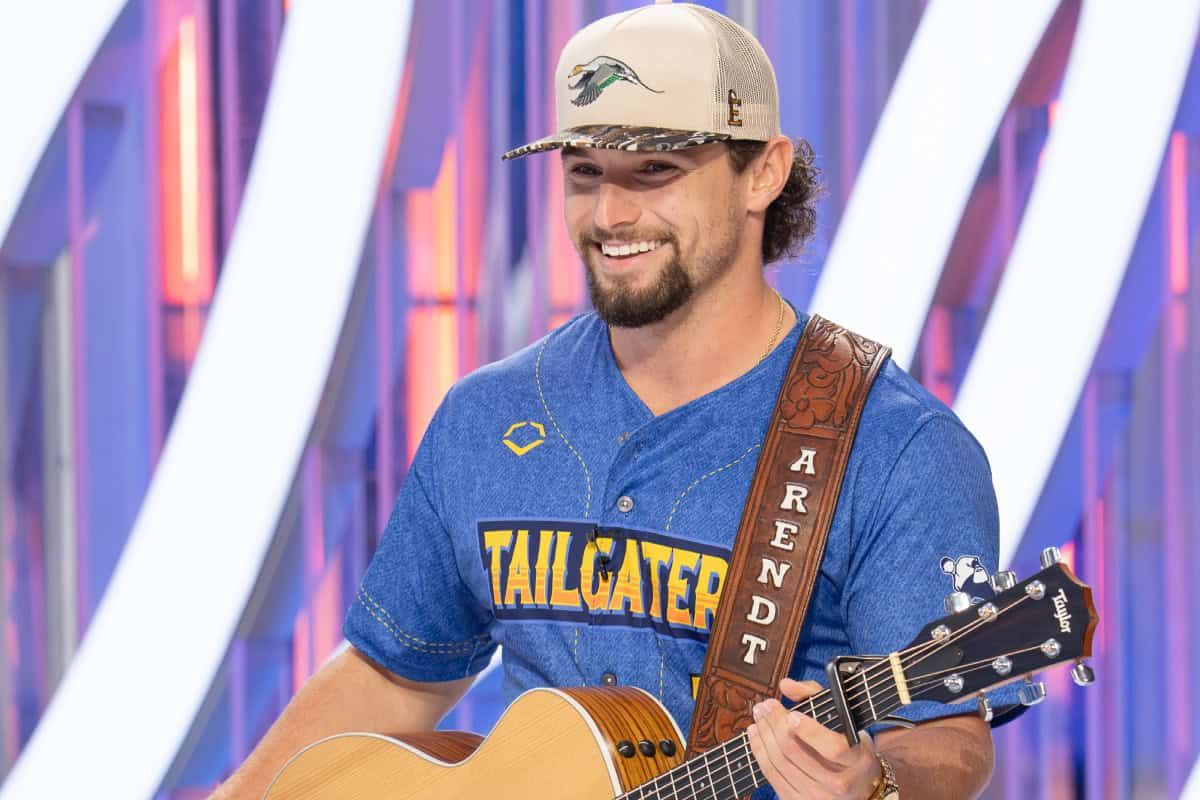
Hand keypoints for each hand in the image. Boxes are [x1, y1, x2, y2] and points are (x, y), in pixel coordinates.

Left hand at [746, 678, 882, 799]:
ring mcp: (818, 797)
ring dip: (763, 735)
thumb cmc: (851, 747)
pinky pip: (772, 777)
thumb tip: (786, 686)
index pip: (833, 748)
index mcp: (856, 761)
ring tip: (758, 717)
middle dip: (775, 723)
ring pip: (779, 763)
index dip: (809, 730)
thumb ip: (815, 695)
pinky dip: (759, 753)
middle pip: (796, 752)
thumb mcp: (845, 719)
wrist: (860, 788)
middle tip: (766, 705)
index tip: (792, 714)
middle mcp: (839, 783)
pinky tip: (756, 736)